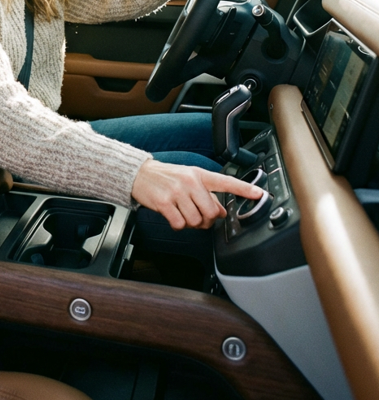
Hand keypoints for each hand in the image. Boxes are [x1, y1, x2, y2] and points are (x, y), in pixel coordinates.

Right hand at [131, 159, 263, 229]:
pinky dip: (178, 224)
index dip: (244, 189)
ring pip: (196, 221)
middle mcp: (190, 182)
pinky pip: (180, 225)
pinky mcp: (164, 203)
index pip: (226, 182)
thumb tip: (221, 212)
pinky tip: (173, 215)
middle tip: (199, 215)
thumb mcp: (189, 178)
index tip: (259, 194)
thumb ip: (206, 192)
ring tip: (183, 213)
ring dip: (191, 223)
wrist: (140, 174)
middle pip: (212, 212)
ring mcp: (176, 193)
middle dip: (207, 219)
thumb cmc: (167, 177)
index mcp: (199, 174)